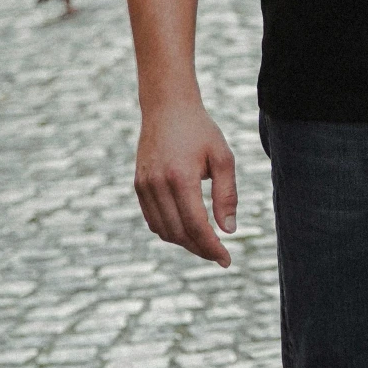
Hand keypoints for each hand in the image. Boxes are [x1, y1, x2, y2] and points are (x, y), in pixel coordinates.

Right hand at [134, 98, 237, 265]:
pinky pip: (152, 220)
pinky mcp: (138, 185)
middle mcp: (158, 184)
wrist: (167, 108)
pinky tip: (187, 230)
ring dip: (185, 243)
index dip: (212, 247)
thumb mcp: (223, 158)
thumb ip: (227, 195)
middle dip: (201, 249)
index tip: (227, 260)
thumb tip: (229, 230)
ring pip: (163, 230)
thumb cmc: (200, 131)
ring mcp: (144, 186)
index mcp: (181, 177)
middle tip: (219, 255)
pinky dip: (169, 231)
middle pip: (179, 233)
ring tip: (206, 244)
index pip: (196, 225)